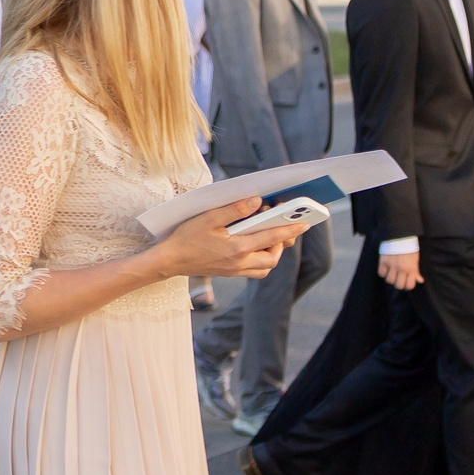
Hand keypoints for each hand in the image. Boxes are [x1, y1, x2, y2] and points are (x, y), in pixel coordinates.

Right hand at [153, 198, 298, 281]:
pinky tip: (253, 249)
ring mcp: (235, 270)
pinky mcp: (230, 273)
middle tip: (280, 228)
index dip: (290, 229)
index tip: (304, 223)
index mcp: (237, 248)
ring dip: (272, 253)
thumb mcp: (208, 218)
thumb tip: (256, 201)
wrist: (169, 260)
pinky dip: (261, 261)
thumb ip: (235, 210)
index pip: (272, 237)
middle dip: (281, 243)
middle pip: (273, 257)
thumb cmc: (186, 238)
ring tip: (268, 238)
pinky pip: (255, 271)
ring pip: (265, 267)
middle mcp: (240, 262)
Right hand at [378, 247, 422, 290]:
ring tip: (392, 274)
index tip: (407, 283)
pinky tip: (386, 269)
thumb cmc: (410, 247)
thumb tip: (420, 280)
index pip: (409, 286)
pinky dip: (383, 273)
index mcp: (411, 269)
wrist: (400, 235)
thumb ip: (416, 271)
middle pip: (398, 285)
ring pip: (389, 280)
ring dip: (390, 278)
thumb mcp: (416, 259)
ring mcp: (392, 265)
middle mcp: (401, 269)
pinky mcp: (383, 261)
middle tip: (399, 280)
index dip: (408, 286)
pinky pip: (381, 273)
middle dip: (399, 284)